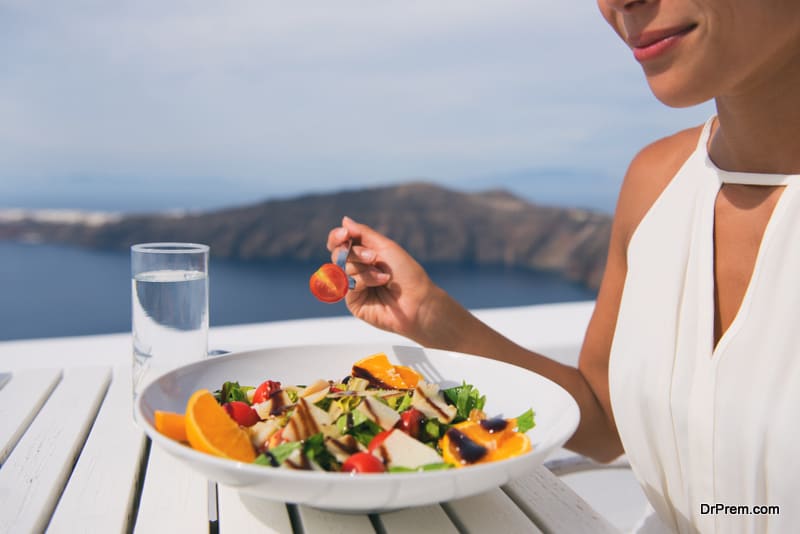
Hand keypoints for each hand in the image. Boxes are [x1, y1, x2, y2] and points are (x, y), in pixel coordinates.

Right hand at [326, 216, 445, 342]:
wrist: (418, 299)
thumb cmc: (406, 273)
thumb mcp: (385, 247)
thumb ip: (362, 234)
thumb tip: (344, 220)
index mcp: (364, 253)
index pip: (340, 242)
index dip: (337, 237)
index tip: (345, 234)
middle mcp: (357, 268)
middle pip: (338, 254)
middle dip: (355, 253)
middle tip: (373, 257)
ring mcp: (354, 285)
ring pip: (342, 269)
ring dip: (363, 269)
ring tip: (384, 276)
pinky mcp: (353, 301)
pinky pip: (346, 285)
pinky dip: (363, 281)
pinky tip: (380, 283)